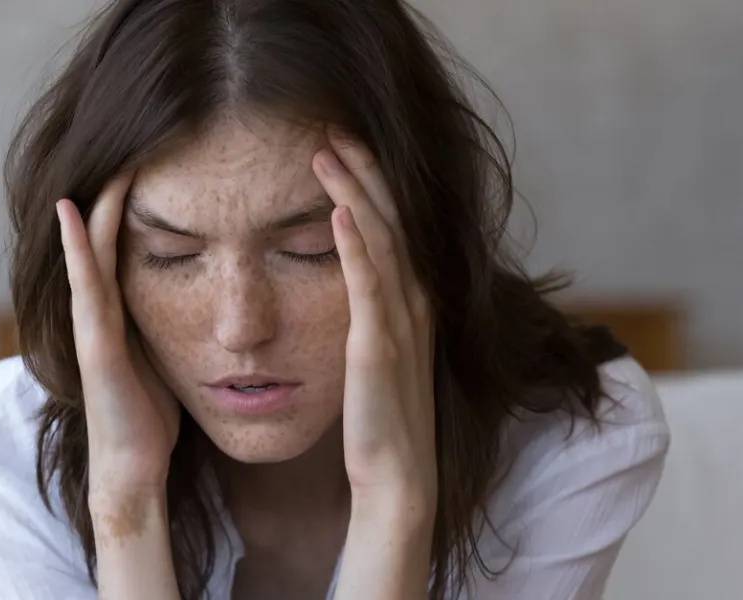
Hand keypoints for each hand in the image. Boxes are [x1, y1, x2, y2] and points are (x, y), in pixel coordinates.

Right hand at [56, 173, 179, 499]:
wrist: (132, 468)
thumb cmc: (151, 416)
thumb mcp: (167, 353)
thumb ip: (172, 321)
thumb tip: (204, 294)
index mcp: (122, 310)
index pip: (125, 241)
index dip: (134, 201)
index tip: (158, 158)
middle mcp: (101, 310)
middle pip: (103, 236)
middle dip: (115, 191)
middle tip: (134, 142)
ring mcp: (92, 324)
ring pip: (89, 251)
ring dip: (95, 204)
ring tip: (107, 159)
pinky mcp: (95, 344)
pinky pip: (86, 285)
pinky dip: (76, 246)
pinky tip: (72, 210)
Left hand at [312, 131, 436, 515]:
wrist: (397, 476)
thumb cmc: (382, 419)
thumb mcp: (380, 353)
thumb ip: (373, 314)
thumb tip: (352, 281)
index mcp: (412, 301)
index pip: (395, 225)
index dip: (374, 182)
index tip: (344, 145)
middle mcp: (414, 302)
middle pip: (392, 219)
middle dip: (365, 169)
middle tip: (334, 127)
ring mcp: (400, 322)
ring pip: (382, 240)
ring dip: (356, 191)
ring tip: (328, 151)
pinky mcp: (378, 347)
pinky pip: (369, 285)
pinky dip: (356, 245)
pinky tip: (339, 211)